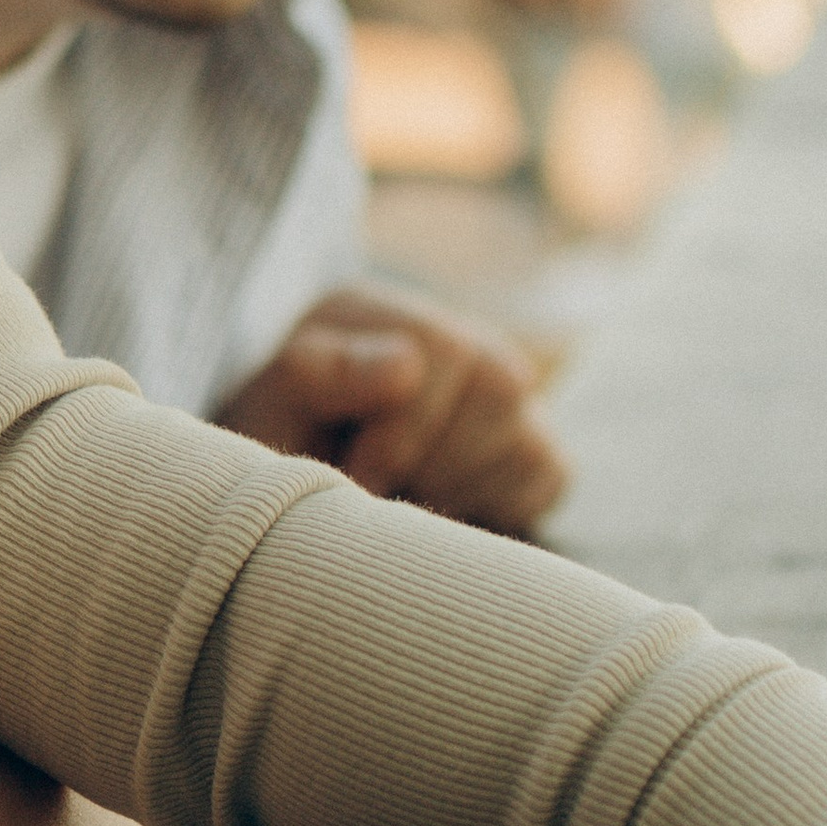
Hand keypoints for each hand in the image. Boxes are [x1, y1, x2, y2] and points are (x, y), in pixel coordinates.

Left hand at [218, 284, 568, 535]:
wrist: (300, 483)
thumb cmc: (285, 439)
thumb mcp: (277, 403)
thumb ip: (325, 373)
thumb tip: (406, 366)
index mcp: (392, 316)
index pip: (446, 350)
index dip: (406, 428)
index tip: (358, 474)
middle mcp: (462, 343)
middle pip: (500, 389)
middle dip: (436, 459)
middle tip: (383, 491)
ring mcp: (505, 396)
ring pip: (530, 437)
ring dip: (463, 487)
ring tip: (406, 497)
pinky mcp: (531, 447)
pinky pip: (549, 474)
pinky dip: (501, 504)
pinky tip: (446, 509)